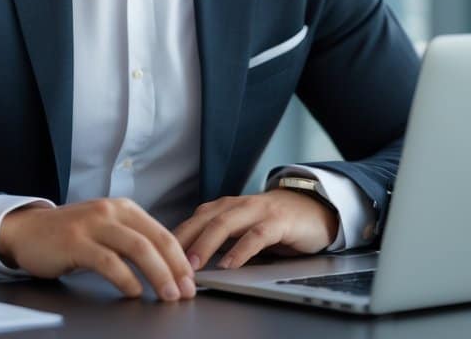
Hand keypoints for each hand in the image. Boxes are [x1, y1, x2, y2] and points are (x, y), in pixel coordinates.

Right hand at [0, 198, 195, 300]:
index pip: (162, 233)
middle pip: (154, 240)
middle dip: (175, 268)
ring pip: (137, 248)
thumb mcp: (106, 230)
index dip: (180, 259)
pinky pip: (108, 261)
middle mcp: (111, 211)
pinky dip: (125, 278)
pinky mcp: (75, 242)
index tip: (192, 281)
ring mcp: (92, 225)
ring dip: (157, 274)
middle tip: (186, 291)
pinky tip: (134, 291)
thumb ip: (132, 241)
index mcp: (123, 208)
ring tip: (168, 294)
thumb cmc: (69, 235)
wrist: (26, 230)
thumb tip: (167, 267)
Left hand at [173, 189, 338, 270]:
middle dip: (182, 242)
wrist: (314, 208)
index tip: (156, 258)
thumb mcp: (241, 229)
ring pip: (225, 224)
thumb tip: (186, 262)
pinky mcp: (278, 221)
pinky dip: (241, 250)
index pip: (191, 221)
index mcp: (223, 207)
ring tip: (193, 265)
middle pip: (202, 221)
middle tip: (166, 262)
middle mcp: (236, 205)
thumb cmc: (272, 222)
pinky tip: (230, 264)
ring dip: (205, 245)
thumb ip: (218, 239)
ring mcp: (257, 211)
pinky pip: (256, 235)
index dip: (173, 240)